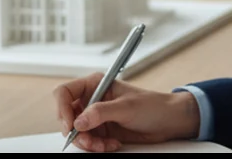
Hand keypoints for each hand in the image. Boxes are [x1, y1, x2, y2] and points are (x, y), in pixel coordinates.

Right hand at [52, 73, 200, 151]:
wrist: (168, 121)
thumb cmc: (152, 105)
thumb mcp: (126, 107)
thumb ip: (100, 112)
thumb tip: (78, 121)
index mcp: (95, 84)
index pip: (65, 93)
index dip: (62, 109)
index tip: (71, 125)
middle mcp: (92, 99)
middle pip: (67, 116)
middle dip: (76, 132)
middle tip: (89, 141)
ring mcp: (96, 116)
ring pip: (77, 132)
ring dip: (88, 142)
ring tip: (105, 145)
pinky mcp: (102, 130)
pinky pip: (89, 142)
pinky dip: (97, 147)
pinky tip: (112, 144)